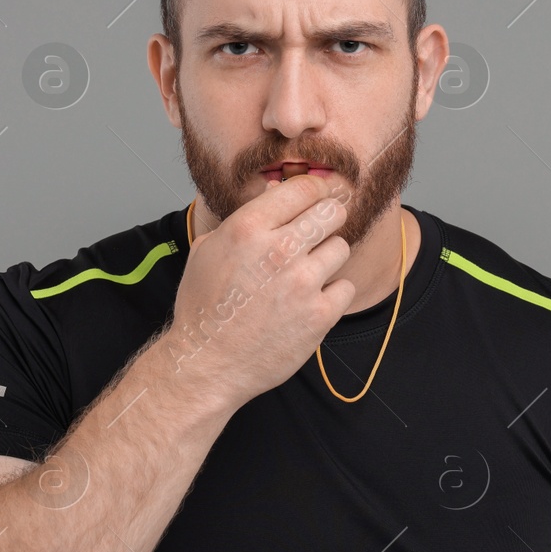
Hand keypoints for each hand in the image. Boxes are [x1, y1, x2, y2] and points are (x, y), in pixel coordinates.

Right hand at [159, 175, 352, 406]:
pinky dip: (332, 294)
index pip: (303, 188)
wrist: (208, 363)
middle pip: (332, 212)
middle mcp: (278, 250)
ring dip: (326, 259)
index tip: (316, 198)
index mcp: (247, 228)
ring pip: (341, 248)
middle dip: (327, 219)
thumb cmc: (205, 307)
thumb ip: (246, 219)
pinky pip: (345, 287)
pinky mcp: (320, 315)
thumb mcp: (209, 249)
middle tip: (317, 233)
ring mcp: (303, 283)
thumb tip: (277, 193)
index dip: (314, 190)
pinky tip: (309, 302)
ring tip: (304, 275)